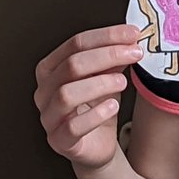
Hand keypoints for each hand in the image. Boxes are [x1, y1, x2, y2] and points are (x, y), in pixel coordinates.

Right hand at [34, 25, 143, 170]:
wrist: (97, 145)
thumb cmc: (97, 108)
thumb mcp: (107, 77)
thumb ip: (113, 60)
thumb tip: (130, 39)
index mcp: (51, 69)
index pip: (75, 44)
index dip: (106, 36)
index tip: (133, 33)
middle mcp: (44, 91)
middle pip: (71, 66)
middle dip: (107, 55)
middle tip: (134, 54)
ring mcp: (49, 117)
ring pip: (67, 94)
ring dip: (100, 84)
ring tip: (124, 82)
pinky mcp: (59, 141)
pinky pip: (73, 127)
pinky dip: (95, 115)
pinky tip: (113, 106)